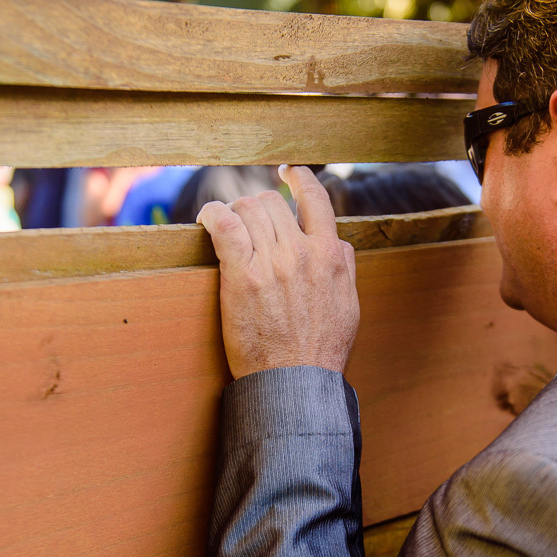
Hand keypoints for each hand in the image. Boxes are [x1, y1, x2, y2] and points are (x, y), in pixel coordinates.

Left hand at [197, 165, 358, 379]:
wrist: (295, 383)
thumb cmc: (321, 352)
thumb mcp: (349, 306)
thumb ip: (345, 269)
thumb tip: (337, 244)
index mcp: (330, 256)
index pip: (316, 200)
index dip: (299, 179)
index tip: (288, 172)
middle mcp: (302, 253)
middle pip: (271, 202)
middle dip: (257, 207)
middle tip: (247, 222)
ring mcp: (271, 263)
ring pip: (247, 209)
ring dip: (234, 212)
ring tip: (225, 223)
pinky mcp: (242, 277)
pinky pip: (224, 226)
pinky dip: (212, 214)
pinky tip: (206, 218)